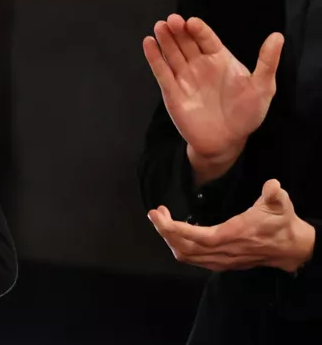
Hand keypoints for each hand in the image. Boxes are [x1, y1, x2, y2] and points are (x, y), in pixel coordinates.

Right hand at [142, 14, 281, 182]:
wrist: (226, 141)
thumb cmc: (246, 113)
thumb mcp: (262, 86)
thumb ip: (267, 62)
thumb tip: (278, 36)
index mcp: (219, 60)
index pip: (206, 39)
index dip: (199, 29)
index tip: (191, 22)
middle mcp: (199, 65)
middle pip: (186, 42)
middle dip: (178, 30)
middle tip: (171, 19)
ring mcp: (184, 78)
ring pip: (172, 54)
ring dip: (165, 39)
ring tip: (159, 26)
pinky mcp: (171, 92)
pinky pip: (161, 72)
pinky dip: (154, 58)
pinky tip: (148, 43)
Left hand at [148, 179, 314, 272]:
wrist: (291, 248)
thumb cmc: (282, 223)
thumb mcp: (281, 205)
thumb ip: (275, 195)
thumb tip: (273, 185)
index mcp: (234, 235)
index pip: (199, 237)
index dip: (176, 229)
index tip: (159, 216)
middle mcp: (224, 251)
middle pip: (185, 248)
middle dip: (165, 231)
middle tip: (156, 213)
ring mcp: (221, 260)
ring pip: (186, 256)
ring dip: (170, 239)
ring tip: (162, 220)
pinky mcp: (221, 263)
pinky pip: (193, 260)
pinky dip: (178, 247)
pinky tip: (174, 233)